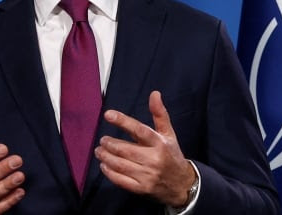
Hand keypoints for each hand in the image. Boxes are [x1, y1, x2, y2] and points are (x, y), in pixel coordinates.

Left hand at [94, 91, 195, 206]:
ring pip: (121, 165)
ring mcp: (147, 176)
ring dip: (106, 157)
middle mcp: (154, 159)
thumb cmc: (172, 155)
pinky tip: (104, 165)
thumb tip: (154, 93)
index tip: (108, 114)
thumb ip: (159, 114)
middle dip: (110, 144)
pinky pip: (121, 180)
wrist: (182, 185)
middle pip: (125, 149)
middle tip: (102, 140)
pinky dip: (109, 173)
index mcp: (160, 143)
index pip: (139, 130)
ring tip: (99, 151)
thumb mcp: (169, 134)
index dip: (123, 121)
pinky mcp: (142, 189)